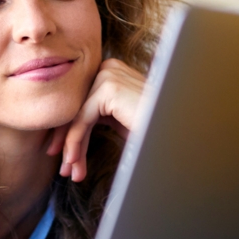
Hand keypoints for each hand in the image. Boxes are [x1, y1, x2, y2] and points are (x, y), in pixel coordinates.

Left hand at [47, 58, 145, 182]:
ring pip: (76, 117)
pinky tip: (74, 161)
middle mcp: (108, 67)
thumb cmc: (152, 127)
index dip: (69, 131)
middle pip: (75, 108)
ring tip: (70, 171)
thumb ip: (97, 115)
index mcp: (111, 71)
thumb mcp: (118, 119)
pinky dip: (75, 143)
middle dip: (68, 141)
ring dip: (71, 147)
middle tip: (64, 169)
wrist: (174, 132)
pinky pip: (81, 120)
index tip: (66, 157)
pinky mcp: (109, 88)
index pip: (80, 103)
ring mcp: (109, 75)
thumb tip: (67, 132)